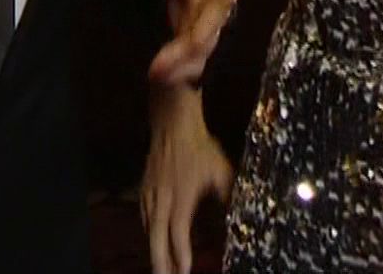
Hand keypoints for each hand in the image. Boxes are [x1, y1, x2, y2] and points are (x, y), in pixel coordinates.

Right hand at [143, 86, 232, 273]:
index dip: (180, 253)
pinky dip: (149, 234)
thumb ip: (228, 195)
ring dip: (154, 251)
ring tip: (161, 269)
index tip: (184, 271)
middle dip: (160, 262)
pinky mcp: (145, 189)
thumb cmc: (200, 147)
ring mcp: (150, 194)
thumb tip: (237, 214)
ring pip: (149, 229)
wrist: (173, 124)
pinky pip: (144, 218)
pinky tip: (154, 241)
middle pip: (156, 237)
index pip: (178, 231)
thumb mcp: (221, 171)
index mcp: (181, 195)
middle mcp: (162, 198)